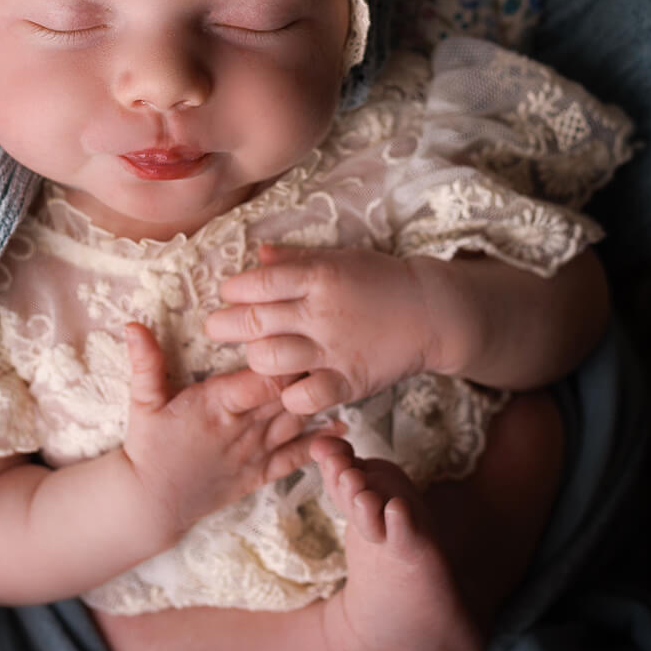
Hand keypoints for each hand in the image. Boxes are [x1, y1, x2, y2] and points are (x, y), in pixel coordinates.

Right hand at [119, 322, 320, 538]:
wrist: (150, 502)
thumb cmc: (147, 448)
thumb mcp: (142, 402)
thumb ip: (145, 362)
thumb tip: (132, 324)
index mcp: (216, 405)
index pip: (264, 379)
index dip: (286, 359)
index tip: (302, 336)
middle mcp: (241, 428)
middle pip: (287, 396)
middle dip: (310, 373)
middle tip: (335, 349)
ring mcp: (253, 453)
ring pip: (296, 422)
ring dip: (319, 402)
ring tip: (344, 379)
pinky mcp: (258, 474)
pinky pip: (295, 458)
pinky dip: (319, 444)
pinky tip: (341, 429)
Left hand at [205, 243, 444, 416]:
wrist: (432, 312)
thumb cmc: (381, 280)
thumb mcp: (340, 259)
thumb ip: (296, 259)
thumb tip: (258, 254)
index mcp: (319, 277)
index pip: (257, 283)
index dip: (233, 290)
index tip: (230, 294)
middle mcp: (322, 313)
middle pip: (253, 322)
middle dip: (224, 326)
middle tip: (218, 328)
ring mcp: (334, 350)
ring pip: (269, 360)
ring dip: (254, 359)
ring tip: (257, 354)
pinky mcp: (348, 382)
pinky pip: (302, 397)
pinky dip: (288, 395)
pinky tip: (289, 384)